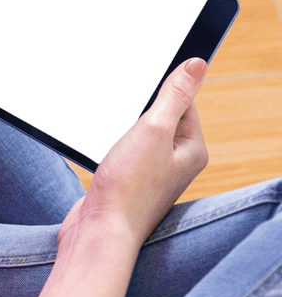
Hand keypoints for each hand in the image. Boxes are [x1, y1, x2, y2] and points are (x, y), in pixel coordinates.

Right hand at [57, 57, 208, 250]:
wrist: (98, 232)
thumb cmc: (128, 188)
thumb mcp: (153, 130)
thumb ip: (175, 95)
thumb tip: (198, 64)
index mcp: (192, 149)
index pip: (184, 100)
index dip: (160, 89)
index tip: (140, 91)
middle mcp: (176, 162)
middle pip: (159, 114)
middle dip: (137, 108)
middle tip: (123, 118)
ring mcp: (152, 172)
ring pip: (137, 131)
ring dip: (121, 127)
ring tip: (113, 142)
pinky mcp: (129, 180)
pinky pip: (123, 148)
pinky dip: (111, 143)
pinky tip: (102, 152)